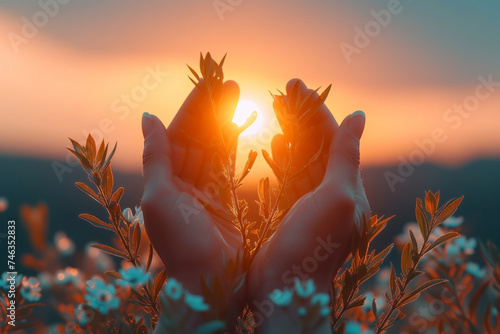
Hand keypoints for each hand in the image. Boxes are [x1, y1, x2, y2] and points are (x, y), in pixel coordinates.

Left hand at [141, 80, 244, 328]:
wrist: (208, 282)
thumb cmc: (180, 244)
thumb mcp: (159, 196)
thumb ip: (156, 156)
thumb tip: (148, 117)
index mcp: (163, 181)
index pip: (179, 135)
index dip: (193, 109)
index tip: (209, 85)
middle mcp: (182, 183)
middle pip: (198, 138)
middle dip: (211, 111)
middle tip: (229, 84)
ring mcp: (204, 191)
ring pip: (214, 149)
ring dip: (224, 122)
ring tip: (237, 95)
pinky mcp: (225, 201)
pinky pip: (228, 167)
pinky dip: (234, 146)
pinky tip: (241, 126)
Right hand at [249, 79, 369, 332]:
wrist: (288, 288)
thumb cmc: (313, 244)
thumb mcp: (337, 195)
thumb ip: (347, 155)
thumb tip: (359, 116)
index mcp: (348, 186)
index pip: (334, 137)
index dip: (315, 110)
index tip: (295, 86)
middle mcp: (334, 191)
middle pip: (318, 143)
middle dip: (302, 115)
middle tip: (284, 89)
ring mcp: (312, 202)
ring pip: (303, 156)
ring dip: (292, 130)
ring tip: (277, 106)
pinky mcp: (292, 212)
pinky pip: (290, 176)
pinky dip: (283, 156)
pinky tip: (276, 142)